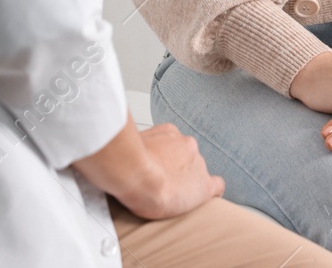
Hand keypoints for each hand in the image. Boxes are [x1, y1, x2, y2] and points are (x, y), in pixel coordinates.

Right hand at [71, 115, 222, 220]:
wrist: (135, 173)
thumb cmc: (124, 160)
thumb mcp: (126, 141)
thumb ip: (132, 141)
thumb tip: (116, 141)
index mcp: (170, 134)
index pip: (174, 145)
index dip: (168, 158)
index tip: (158, 166)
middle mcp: (187, 145)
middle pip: (186, 158)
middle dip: (176, 169)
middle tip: (160, 182)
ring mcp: (197, 164)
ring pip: (197, 171)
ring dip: (187, 180)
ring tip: (171, 194)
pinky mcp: (202, 185)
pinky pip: (215, 186)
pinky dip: (211, 191)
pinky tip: (207, 196)